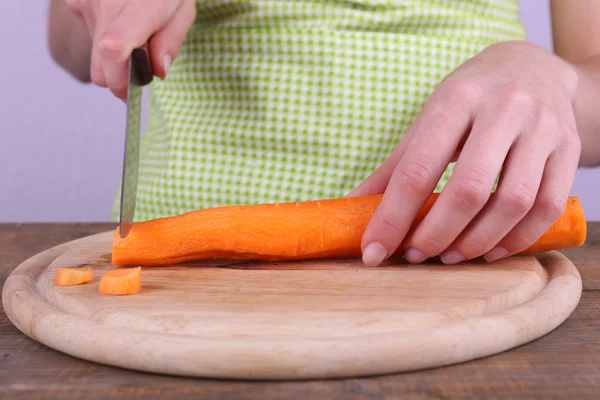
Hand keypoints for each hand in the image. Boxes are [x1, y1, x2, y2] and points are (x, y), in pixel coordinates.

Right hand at [64, 0, 195, 98]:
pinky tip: (121, 18)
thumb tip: (158, 72)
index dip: (121, 80)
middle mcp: (105, 3)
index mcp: (138, 4)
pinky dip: (105, 36)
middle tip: (143, 66)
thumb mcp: (183, 8)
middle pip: (100, 67)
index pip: (115, 48)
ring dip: (114, 56)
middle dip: (120, 77)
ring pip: (95, 55)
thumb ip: (171, 41)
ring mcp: (86, 2)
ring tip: (136, 32)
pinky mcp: (75, 1)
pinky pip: (89, 35)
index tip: (132, 92)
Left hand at [350, 40, 581, 265]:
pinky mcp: (568, 148)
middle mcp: (503, 108)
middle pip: (469, 189)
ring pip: (514, 202)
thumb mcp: (429, 120)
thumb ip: (395, 166)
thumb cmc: (470, 98)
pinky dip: (517, 238)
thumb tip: (353, 207)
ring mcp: (543, 127)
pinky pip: (547, 206)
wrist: (532, 67)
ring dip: (477, 241)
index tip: (374, 252)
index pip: (417, 168)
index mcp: (456, 98)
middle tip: (417, 255)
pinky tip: (491, 250)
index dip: (393, 217)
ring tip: (450, 255)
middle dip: (436, 234)